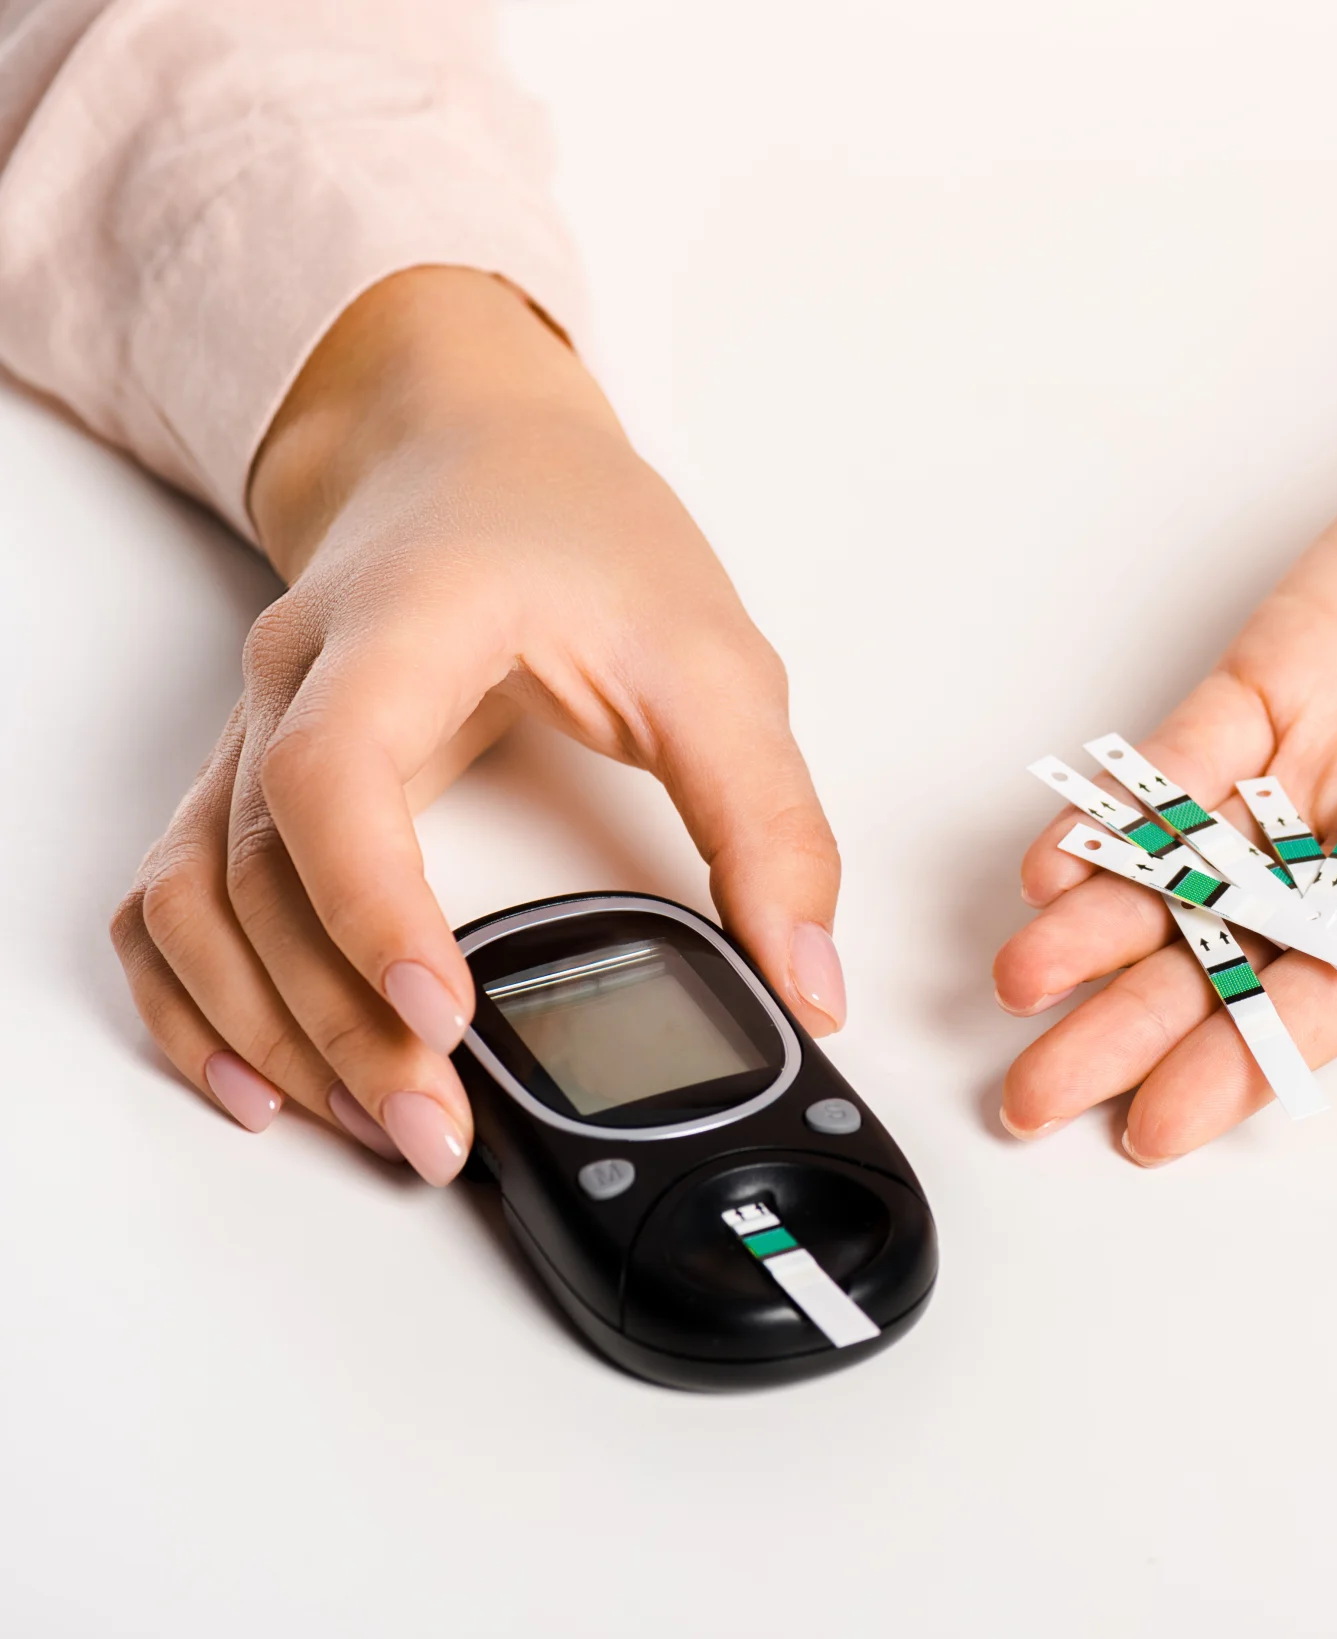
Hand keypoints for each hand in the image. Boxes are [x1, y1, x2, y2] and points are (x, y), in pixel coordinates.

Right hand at [110, 267, 841, 1180]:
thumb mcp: (715, 663)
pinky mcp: (249, 783)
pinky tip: (261, 1084)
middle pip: (262, 876)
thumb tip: (808, 979)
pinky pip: (171, 905)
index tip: (443, 1017)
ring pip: (199, 906)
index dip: (375, 907)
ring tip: (378, 1126)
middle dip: (339, 1025)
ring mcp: (253, 733)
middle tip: (439, 1132)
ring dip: (270, 1033)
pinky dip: (199, 1003)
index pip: (336, 775)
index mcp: (403, 624)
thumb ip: (771, 824)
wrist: (474, 449)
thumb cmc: (576, 531)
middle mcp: (296, 680)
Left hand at [993, 352, 1336, 1164]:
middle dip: (1148, 1020)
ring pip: (1201, 863)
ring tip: (1024, 979)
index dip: (1263, 1050)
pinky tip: (1057, 859)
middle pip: (1256, 948)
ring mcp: (1332, 753)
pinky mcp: (1283, 672)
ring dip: (1111, 924)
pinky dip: (1124, 806)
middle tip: (1042, 1090)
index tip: (1169, 1119)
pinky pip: (1188, 753)